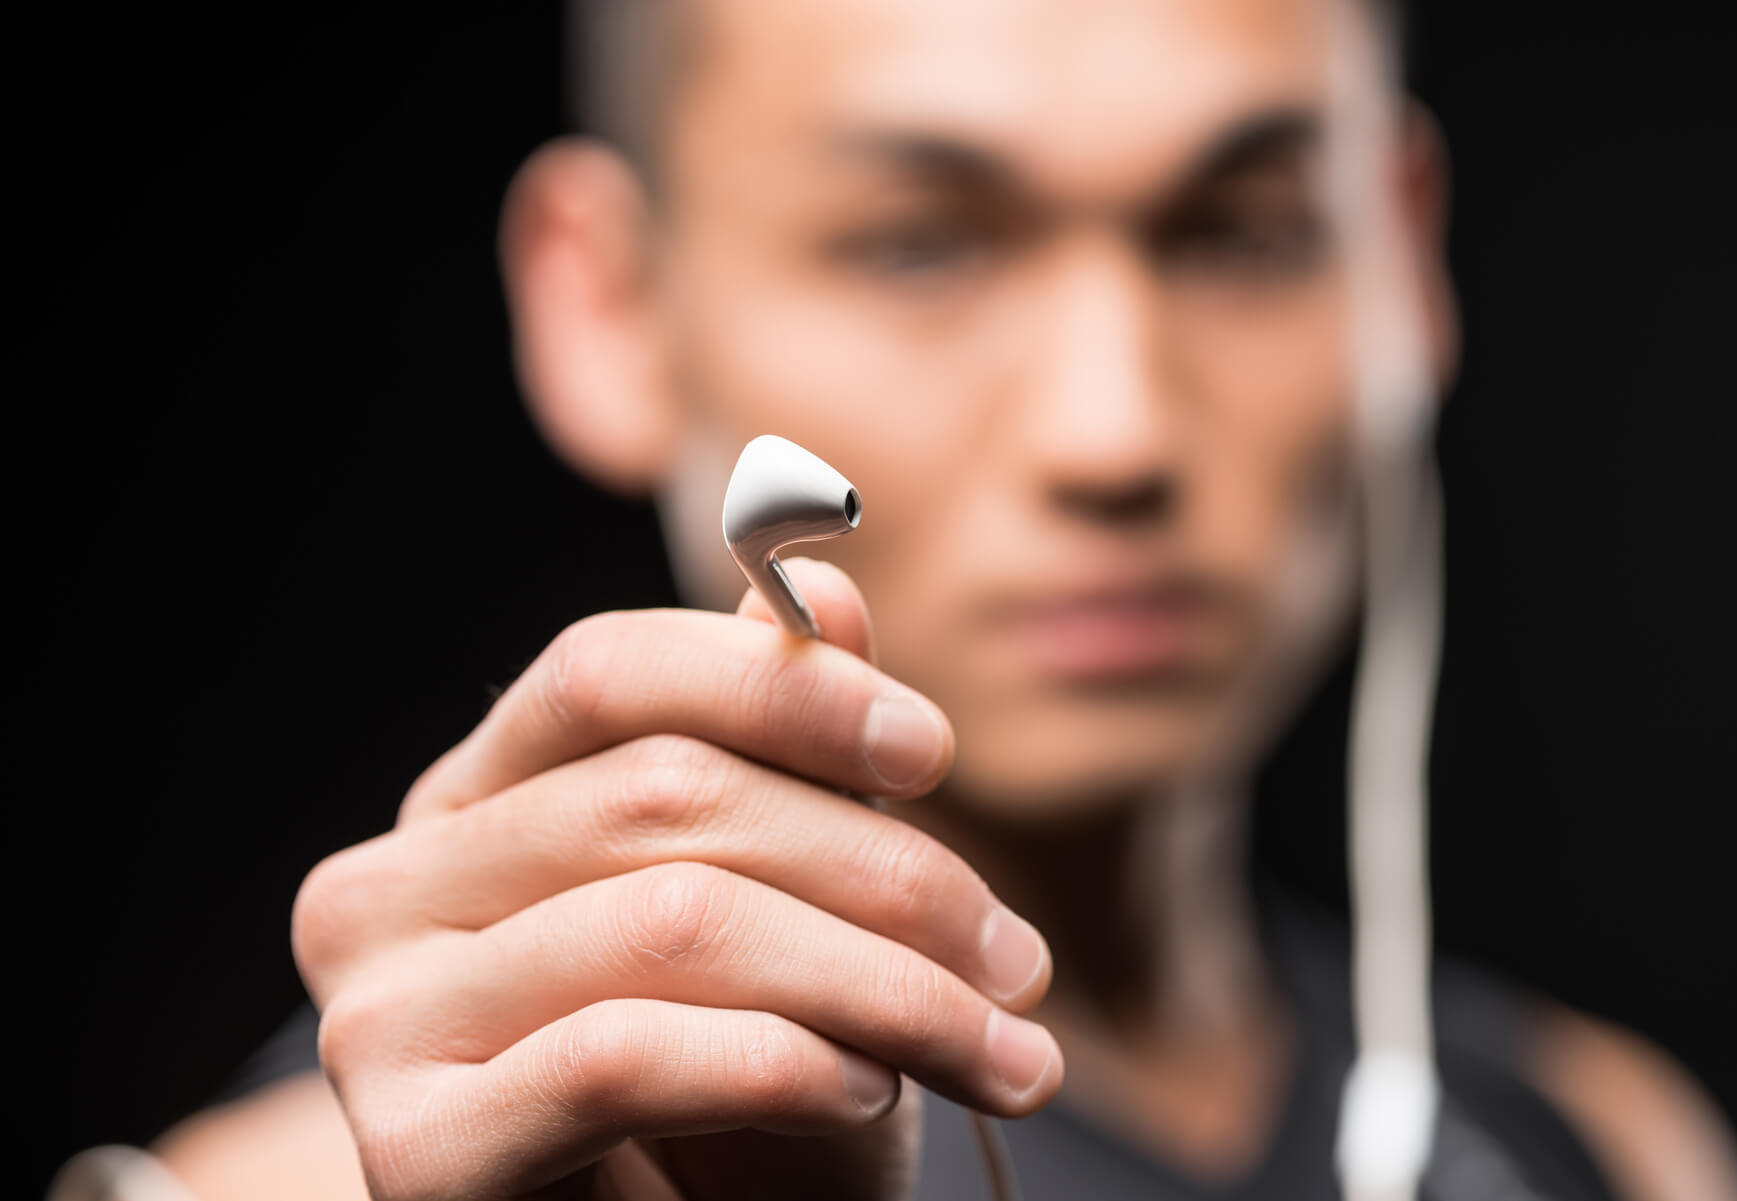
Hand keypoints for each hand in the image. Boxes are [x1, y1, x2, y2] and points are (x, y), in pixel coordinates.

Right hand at [291, 559, 1060, 1200]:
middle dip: (882, 873)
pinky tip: (868, 1093)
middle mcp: (388, 887)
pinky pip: (626, 1053)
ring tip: (994, 1046)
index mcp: (469, 803)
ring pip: (673, 921)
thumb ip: (790, 755)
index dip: (780, 687)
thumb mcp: (792, 915)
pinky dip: (785, 1063)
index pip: (603, 671)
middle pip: (661, 795)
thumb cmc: (738, 1099)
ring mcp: (377, 1019)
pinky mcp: (414, 1149)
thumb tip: (828, 589)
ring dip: (881, 987)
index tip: (931, 750)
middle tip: (1019, 959)